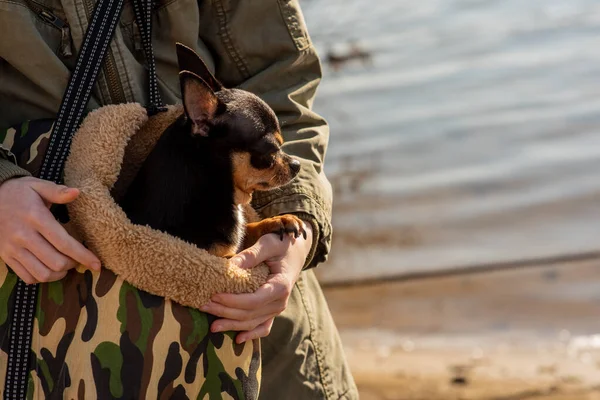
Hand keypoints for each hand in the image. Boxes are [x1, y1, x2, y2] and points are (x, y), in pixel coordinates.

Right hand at [0, 176, 100, 283]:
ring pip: (42, 274)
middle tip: (78, 259)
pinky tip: (49, 269)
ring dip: (59, 274)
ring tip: (66, 266)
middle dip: (73, 264)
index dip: (83, 256)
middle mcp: (23, 236)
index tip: (97, 264)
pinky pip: (27, 277)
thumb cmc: (18, 192)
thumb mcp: (37, 185)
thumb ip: (57, 191)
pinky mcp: (5, 256)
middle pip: (56, 262)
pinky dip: (42, 278)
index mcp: (36, 218)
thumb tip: (77, 192)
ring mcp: (12, 248)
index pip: (64, 243)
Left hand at [200, 221, 312, 342]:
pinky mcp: (273, 311)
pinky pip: (263, 328)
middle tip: (203, 306)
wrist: (296, 251)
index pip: (253, 301)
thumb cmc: (281, 245)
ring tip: (211, 325)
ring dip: (231, 324)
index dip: (232, 302)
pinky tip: (237, 340)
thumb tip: (229, 266)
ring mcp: (277, 309)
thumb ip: (251, 255)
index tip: (214, 296)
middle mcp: (280, 302)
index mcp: (281, 286)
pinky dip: (251, 335)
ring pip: (252, 323)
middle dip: (225, 312)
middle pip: (249, 314)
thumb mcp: (268, 244)